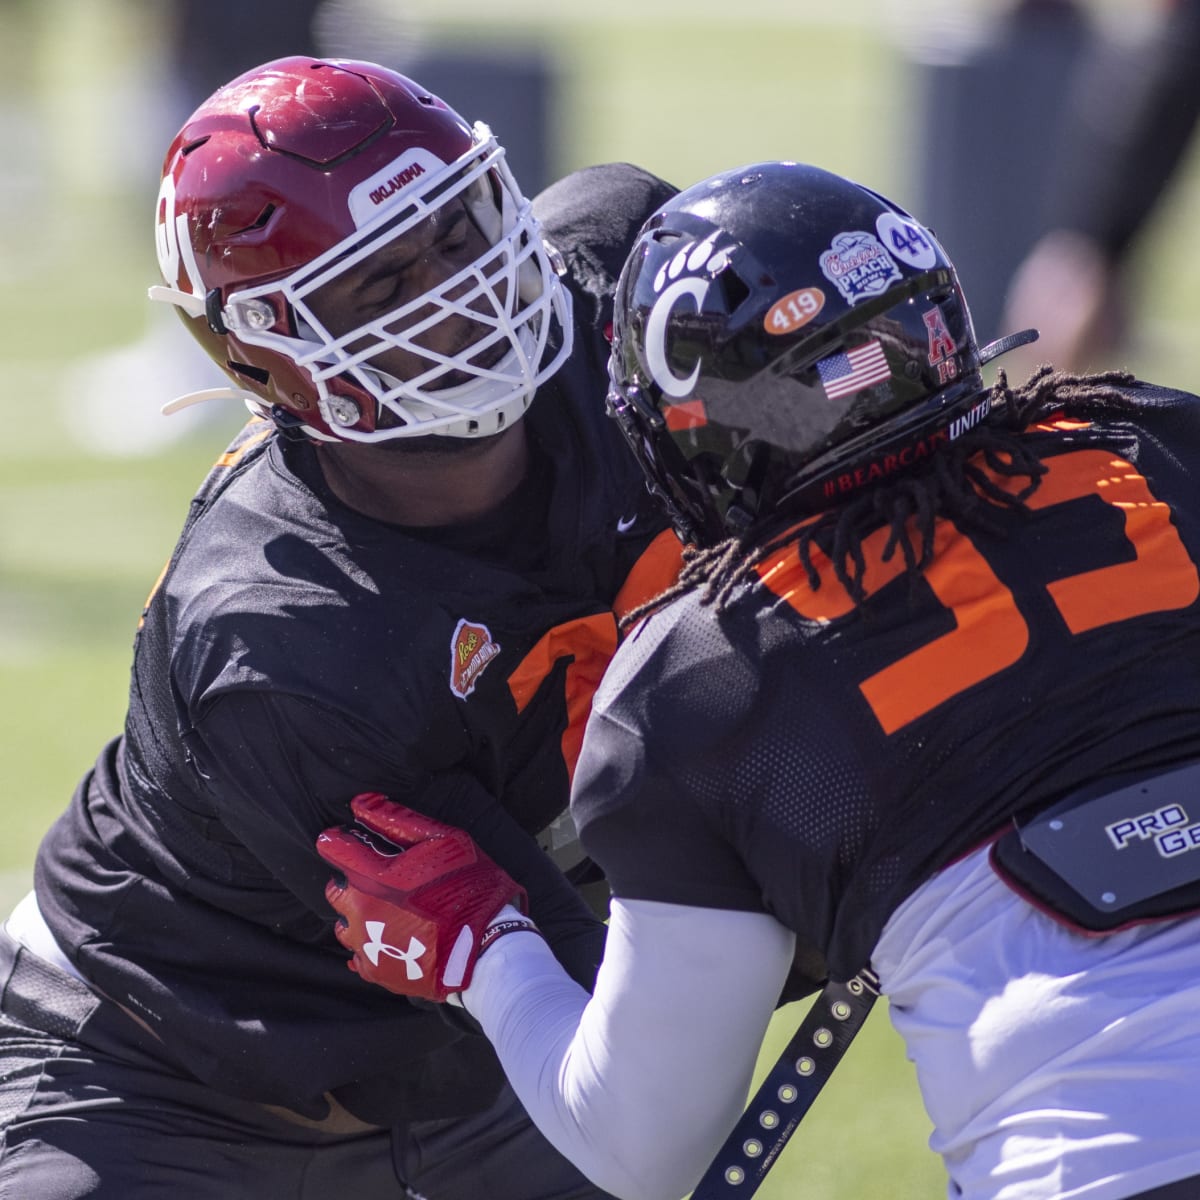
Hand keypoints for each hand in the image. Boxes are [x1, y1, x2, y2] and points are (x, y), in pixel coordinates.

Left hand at [317, 793, 529, 1001]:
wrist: (488, 948)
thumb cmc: (469, 887)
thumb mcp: (443, 840)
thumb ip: (397, 821)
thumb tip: (362, 803)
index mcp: (374, 877)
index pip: (333, 848)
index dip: (340, 839)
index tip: (350, 839)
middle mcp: (361, 913)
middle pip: (336, 890)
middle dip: (352, 880)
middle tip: (381, 879)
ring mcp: (367, 946)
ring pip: (343, 925)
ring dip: (358, 914)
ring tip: (390, 911)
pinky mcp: (376, 972)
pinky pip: (356, 956)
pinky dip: (370, 945)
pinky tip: (393, 937)